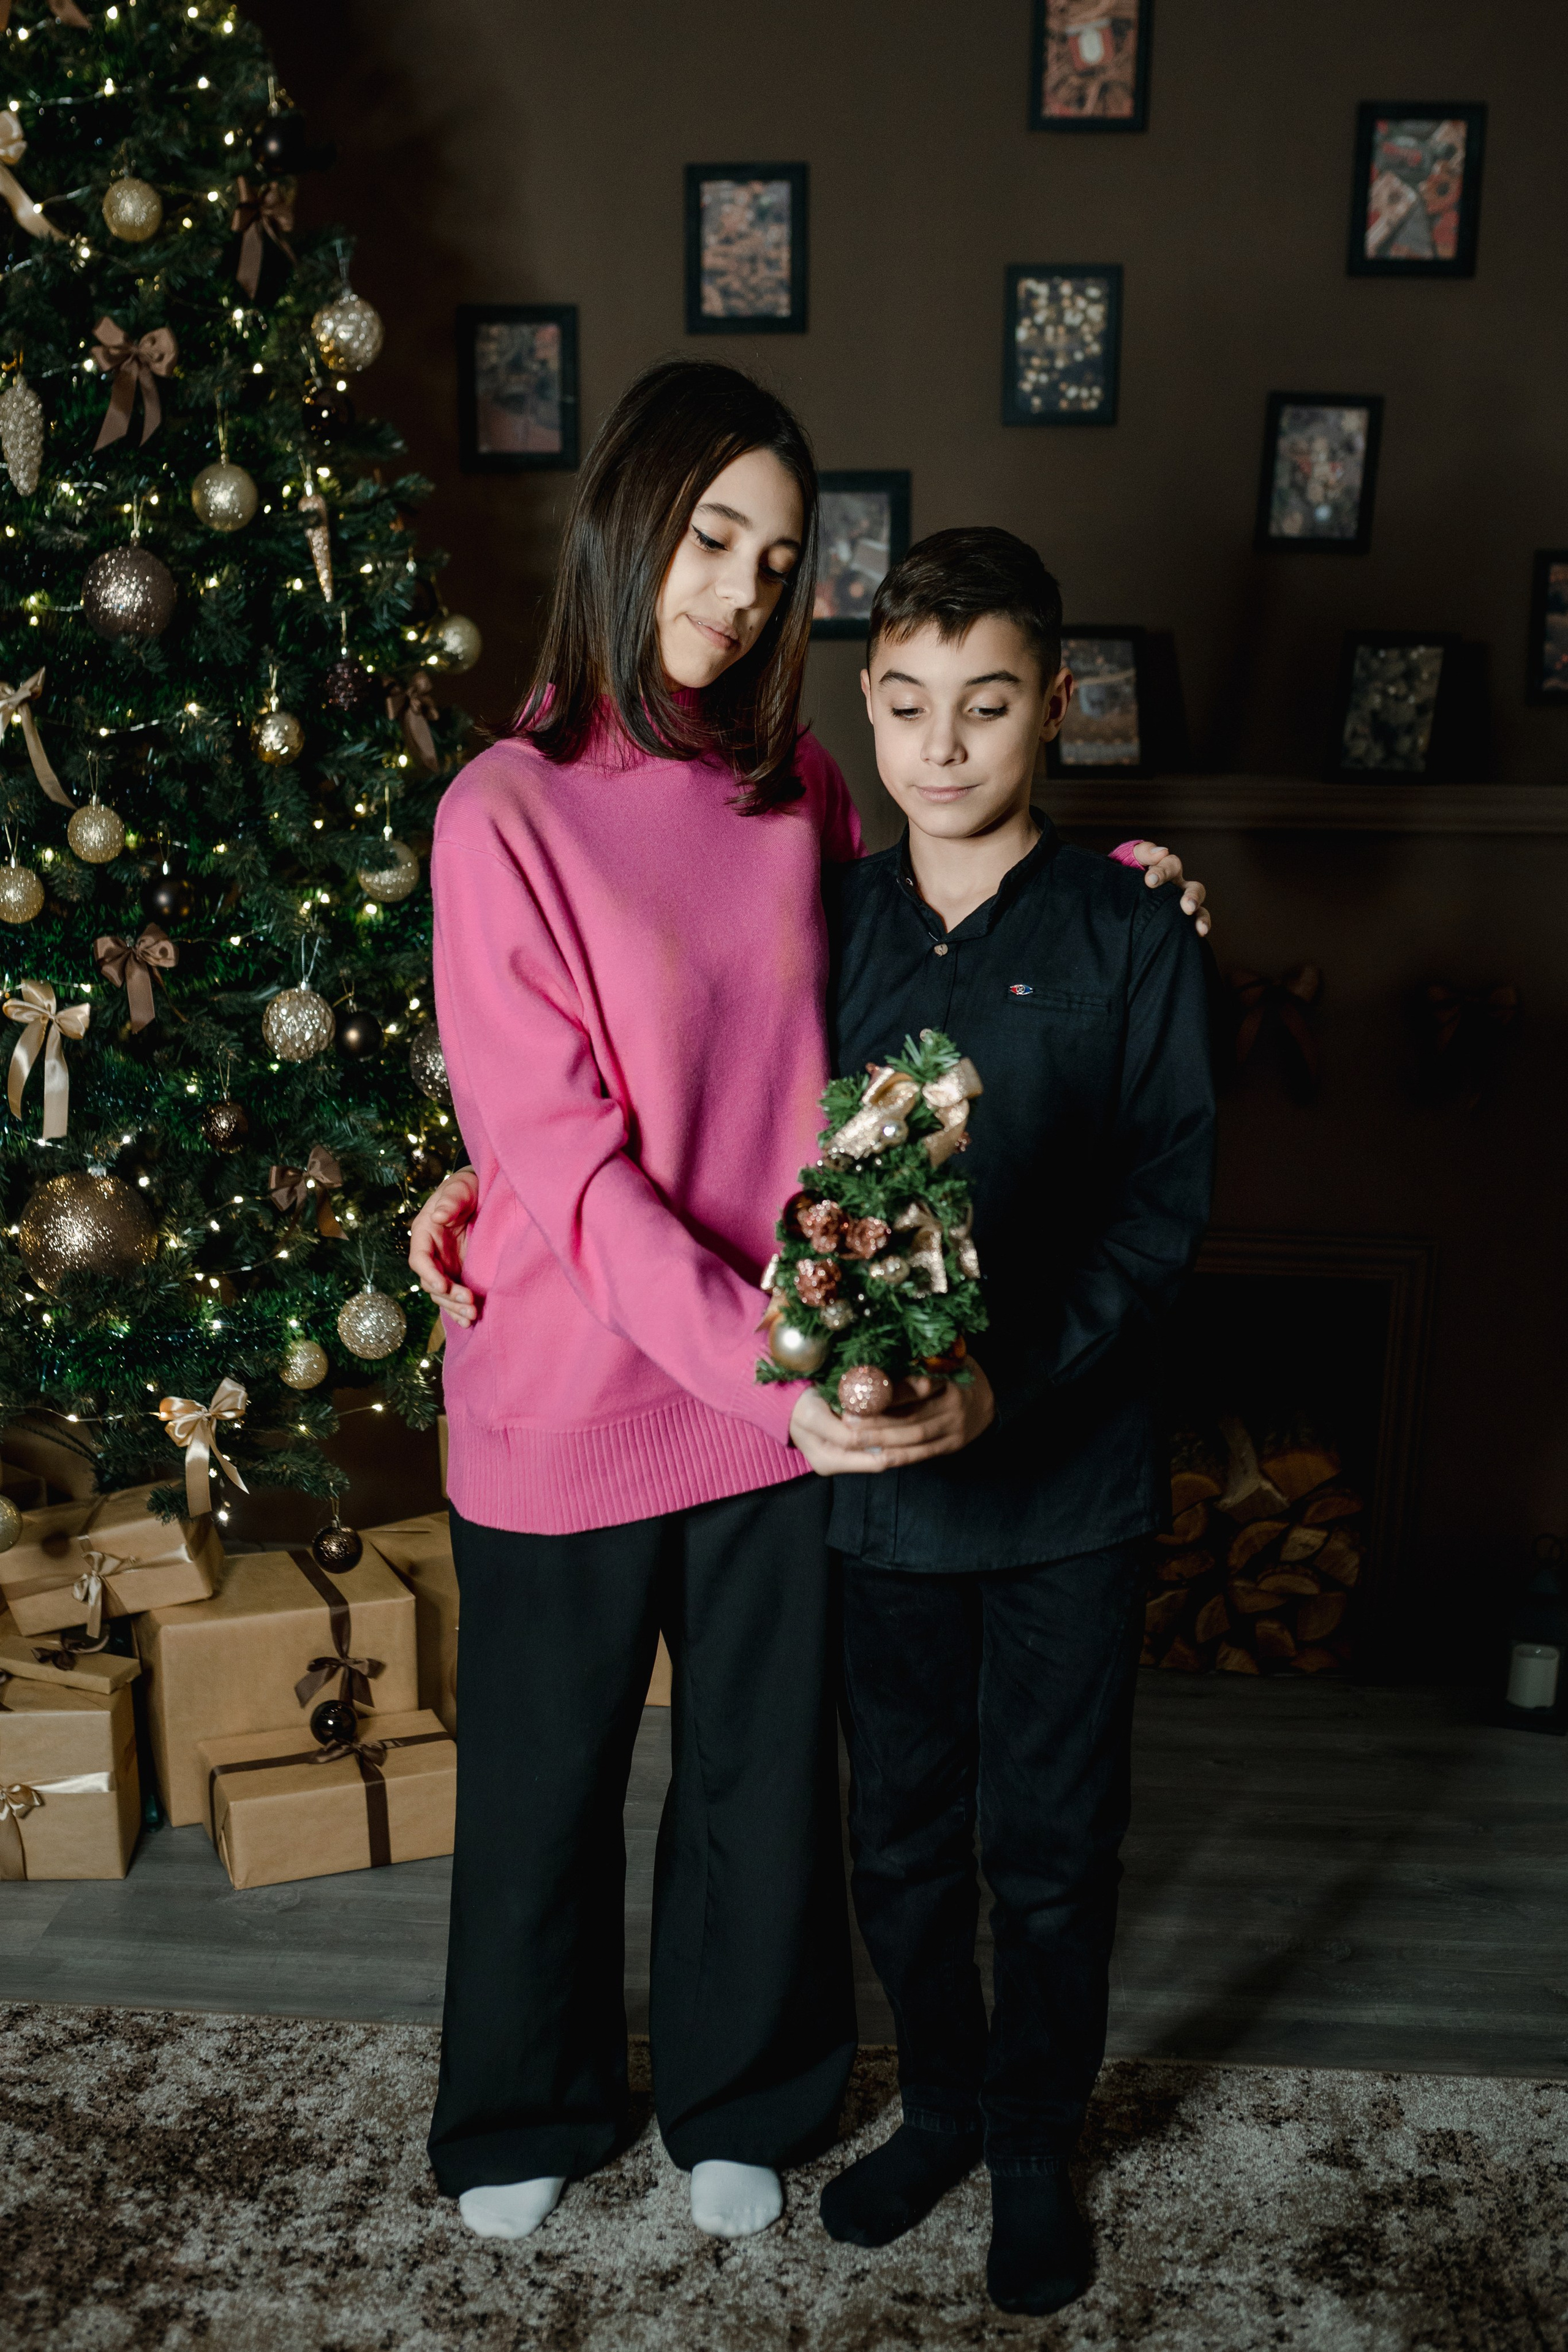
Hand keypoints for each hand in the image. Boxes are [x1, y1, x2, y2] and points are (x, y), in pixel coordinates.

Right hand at [408, 1165, 480, 1326]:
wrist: (483, 1193)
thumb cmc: (468, 1187)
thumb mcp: (460, 1188)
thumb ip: (451, 1201)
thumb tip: (439, 1215)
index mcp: (425, 1232)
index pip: (419, 1258)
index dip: (429, 1273)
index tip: (443, 1284)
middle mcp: (431, 1252)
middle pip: (431, 1282)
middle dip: (447, 1296)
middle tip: (468, 1304)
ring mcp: (444, 1265)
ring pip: (442, 1293)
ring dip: (455, 1307)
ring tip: (472, 1317)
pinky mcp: (458, 1273)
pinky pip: (453, 1296)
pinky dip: (459, 1310)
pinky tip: (470, 1322)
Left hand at [788, 1361, 995, 1475]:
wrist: (990, 1400)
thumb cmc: (956, 1373)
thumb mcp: (945, 1359)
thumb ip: (919, 1360)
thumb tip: (876, 1358)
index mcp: (950, 1378)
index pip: (917, 1387)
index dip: (888, 1393)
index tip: (860, 1393)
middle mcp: (954, 1405)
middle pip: (912, 1416)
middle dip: (877, 1421)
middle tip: (847, 1421)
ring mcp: (955, 1428)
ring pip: (915, 1437)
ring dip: (883, 1440)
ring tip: (854, 1438)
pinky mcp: (952, 1445)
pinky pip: (923, 1454)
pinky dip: (899, 1455)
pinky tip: (877, 1455)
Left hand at [1124, 840, 1210, 936]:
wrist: (1112, 899)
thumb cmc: (1123, 875)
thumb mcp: (1127, 858)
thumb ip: (1143, 852)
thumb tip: (1161, 852)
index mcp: (1165, 870)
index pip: (1171, 865)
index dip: (1163, 871)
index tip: (1150, 881)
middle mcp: (1177, 888)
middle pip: (1194, 888)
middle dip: (1192, 897)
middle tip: (1186, 906)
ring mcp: (1179, 906)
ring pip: (1198, 909)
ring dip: (1201, 916)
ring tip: (1199, 927)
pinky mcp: (1178, 922)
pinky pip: (1194, 924)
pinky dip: (1200, 927)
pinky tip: (1199, 935)